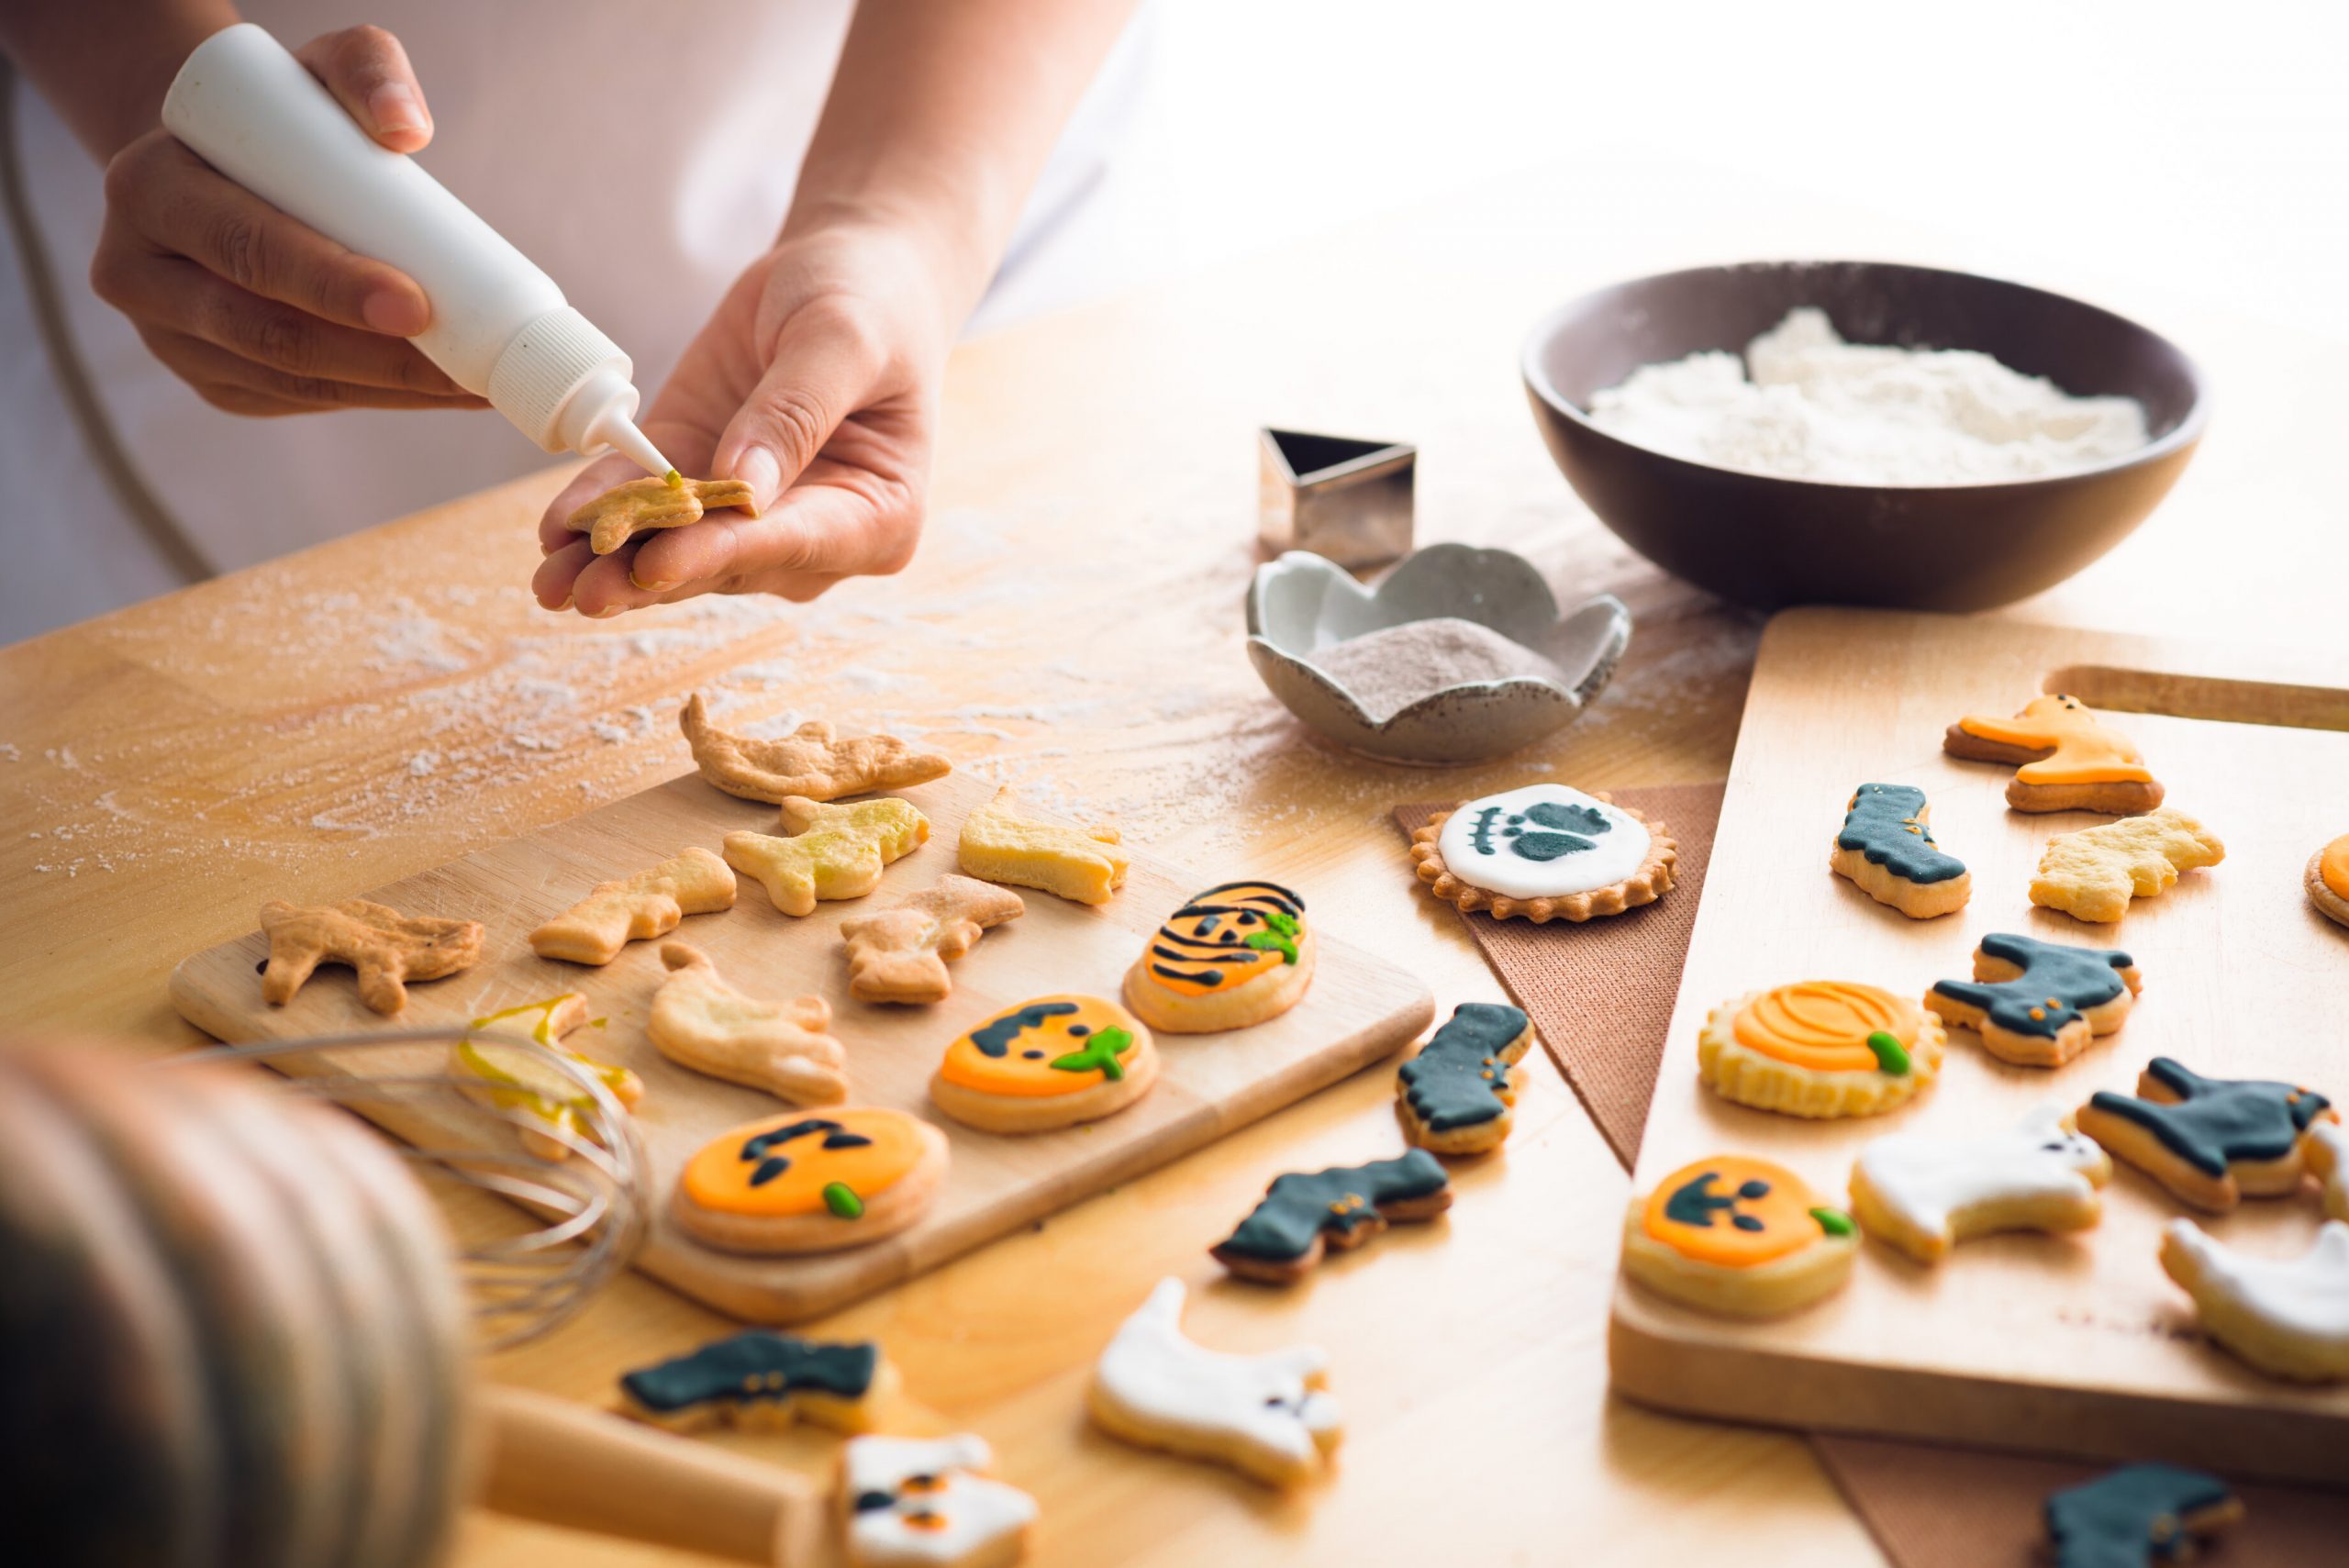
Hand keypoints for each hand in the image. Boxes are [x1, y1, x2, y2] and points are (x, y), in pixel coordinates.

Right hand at [88, 25, 483, 415]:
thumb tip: (406, 128)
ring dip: (390, 391)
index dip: (332, 284)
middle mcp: (138, 273)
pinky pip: (299, 399)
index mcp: (148, 189)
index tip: (418, 304)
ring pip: (291, 380)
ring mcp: (170, 337)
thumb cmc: (278, 119)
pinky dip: (375, 397)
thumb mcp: (313, 71)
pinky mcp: (209, 379)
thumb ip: (365, 70)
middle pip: (268, 333)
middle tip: (465, 368)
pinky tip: (436, 392)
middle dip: (378, 358)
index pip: (247, 248)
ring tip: (474, 386)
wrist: (218, 165)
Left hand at [533, 225, 947, 614]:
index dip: (721, 554)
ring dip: (613, 562)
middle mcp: (816, 534)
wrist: (846, 274)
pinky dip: (599, 513)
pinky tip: (557, 528)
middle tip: (583, 592)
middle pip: (725, 562)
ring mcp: (751, 515)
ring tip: (550, 582)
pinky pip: (643, 501)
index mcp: (878, 515)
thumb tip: (743, 487)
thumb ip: (797, 411)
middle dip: (651, 575)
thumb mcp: (841, 341)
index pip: (792, 542)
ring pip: (676, 548)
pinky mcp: (695, 477)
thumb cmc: (869, 303)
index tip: (659, 564)